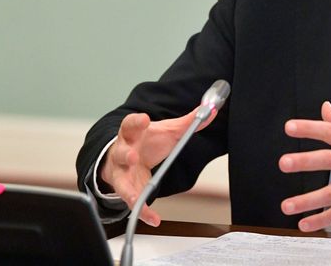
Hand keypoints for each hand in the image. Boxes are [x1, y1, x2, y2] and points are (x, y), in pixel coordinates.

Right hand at [100, 107, 217, 226]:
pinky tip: (154, 218)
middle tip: (133, 157)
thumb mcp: (167, 130)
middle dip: (126, 154)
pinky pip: (132, 202)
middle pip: (121, 152)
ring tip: (134, 195)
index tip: (143, 119)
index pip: (131, 124)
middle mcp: (123, 151)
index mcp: (132, 133)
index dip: (136, 122)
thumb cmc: (147, 140)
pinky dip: (143, 212)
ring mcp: (122, 172)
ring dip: (126, 188)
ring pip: (120, 180)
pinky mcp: (125, 189)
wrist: (128, 156)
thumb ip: (188, 122)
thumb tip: (210, 111)